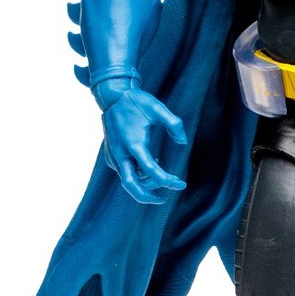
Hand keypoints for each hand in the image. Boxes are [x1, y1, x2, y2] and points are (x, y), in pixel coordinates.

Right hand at [100, 86, 187, 204]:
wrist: (112, 96)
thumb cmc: (136, 101)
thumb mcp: (158, 108)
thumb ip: (174, 124)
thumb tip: (183, 142)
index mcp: (133, 143)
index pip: (151, 171)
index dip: (168, 181)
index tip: (182, 184)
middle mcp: (121, 153)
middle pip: (131, 186)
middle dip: (147, 197)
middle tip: (163, 199)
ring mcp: (114, 156)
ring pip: (128, 180)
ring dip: (145, 183)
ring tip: (161, 175)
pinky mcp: (111, 156)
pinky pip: (125, 173)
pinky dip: (138, 175)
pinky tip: (151, 162)